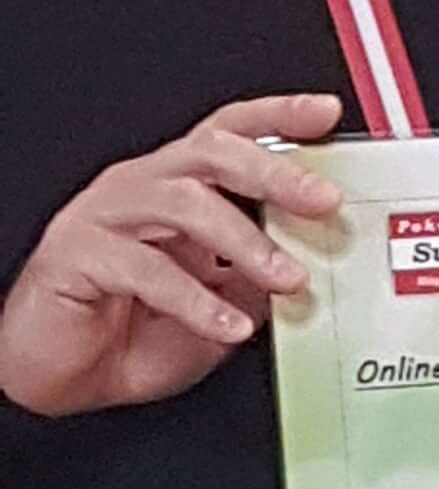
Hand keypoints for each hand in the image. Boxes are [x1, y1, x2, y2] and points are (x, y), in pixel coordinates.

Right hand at [0, 93, 343, 415]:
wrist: (63, 375)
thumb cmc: (134, 332)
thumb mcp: (220, 303)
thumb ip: (260, 276)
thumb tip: (314, 260)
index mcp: (176, 189)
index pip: (228, 135)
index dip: (276, 116)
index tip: (325, 113)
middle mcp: (140, 190)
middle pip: (210, 153)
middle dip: (274, 172)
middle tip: (322, 201)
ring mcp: (104, 217)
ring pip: (181, 201)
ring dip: (244, 241)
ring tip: (287, 279)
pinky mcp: (75, 255)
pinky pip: (143, 267)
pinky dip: (196, 300)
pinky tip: (228, 325)